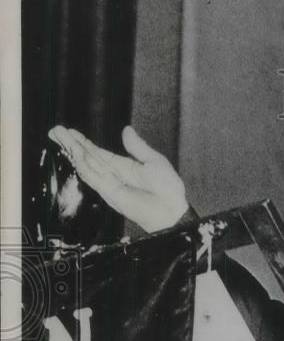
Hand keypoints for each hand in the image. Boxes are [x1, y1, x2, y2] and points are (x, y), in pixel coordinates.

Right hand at [47, 125, 187, 232]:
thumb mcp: (153, 161)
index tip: (69, 131)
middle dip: (71, 144)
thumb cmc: (168, 189)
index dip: (83, 141)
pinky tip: (76, 153)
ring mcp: (110, 184)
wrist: (172, 211)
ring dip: (73, 151)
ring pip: (86, 165)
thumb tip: (126, 130)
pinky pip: (94, 177)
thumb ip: (137, 147)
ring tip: (60, 137)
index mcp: (123, 166)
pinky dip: (85, 165)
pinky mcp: (110, 193)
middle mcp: (113, 175)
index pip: (97, 152)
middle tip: (55, 131)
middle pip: (87, 157)